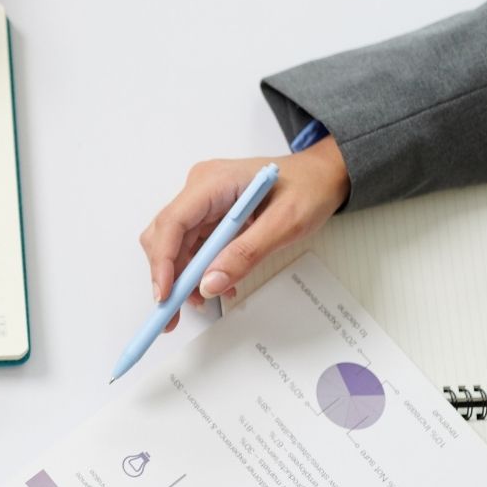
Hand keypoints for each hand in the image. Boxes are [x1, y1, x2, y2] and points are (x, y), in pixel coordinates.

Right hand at [137, 136, 350, 331]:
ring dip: (183, 277)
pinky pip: (192, 246)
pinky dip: (199, 270)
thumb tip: (209, 284)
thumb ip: (245, 254)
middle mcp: (200, 189)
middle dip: (167, 276)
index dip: (163, 262)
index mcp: (213, 182)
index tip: (165, 295)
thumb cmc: (309, 188)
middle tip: (172, 312)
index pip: (173, 223)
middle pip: (165, 236)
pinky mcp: (209, 214)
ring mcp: (202, 202)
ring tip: (203, 300)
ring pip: (175, 245)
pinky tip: (217, 284)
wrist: (323, 174)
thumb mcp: (285, 223)